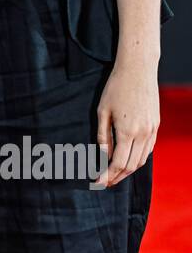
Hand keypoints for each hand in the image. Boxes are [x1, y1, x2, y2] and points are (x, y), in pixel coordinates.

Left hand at [93, 59, 159, 187]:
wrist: (138, 70)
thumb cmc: (116, 87)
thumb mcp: (102, 111)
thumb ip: (103, 136)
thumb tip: (103, 155)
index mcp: (127, 131)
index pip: (118, 163)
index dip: (108, 175)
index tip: (97, 182)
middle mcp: (143, 133)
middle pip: (131, 166)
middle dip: (117, 177)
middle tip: (105, 182)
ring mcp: (152, 130)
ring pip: (142, 159)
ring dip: (129, 170)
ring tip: (115, 174)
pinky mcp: (156, 125)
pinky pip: (148, 149)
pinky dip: (138, 158)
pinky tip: (129, 159)